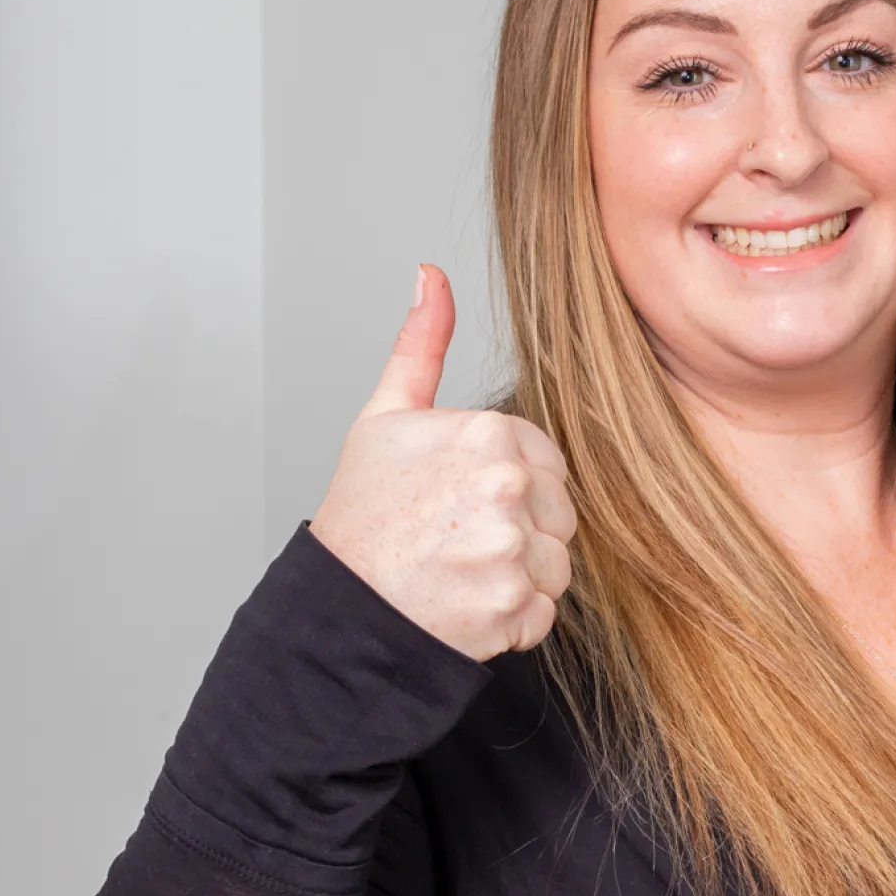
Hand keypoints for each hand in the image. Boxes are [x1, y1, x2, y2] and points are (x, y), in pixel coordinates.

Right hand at [309, 264, 576, 660]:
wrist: (336, 607)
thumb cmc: (363, 514)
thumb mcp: (386, 417)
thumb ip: (422, 346)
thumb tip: (432, 277)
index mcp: (489, 433)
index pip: (547, 464)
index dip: (510, 487)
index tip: (461, 502)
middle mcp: (506, 486)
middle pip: (559, 513)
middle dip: (520, 531)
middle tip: (457, 540)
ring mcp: (510, 549)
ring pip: (556, 564)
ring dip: (518, 577)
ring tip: (461, 573)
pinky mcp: (511, 607)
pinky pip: (544, 611)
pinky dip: (512, 619)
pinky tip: (467, 604)